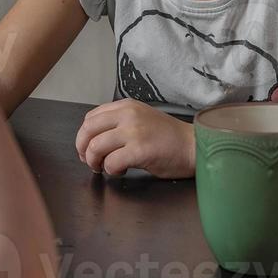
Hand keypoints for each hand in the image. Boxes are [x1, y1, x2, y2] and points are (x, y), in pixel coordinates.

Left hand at [74, 99, 194, 179]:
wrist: (194, 146)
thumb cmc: (169, 138)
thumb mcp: (141, 119)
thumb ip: (119, 122)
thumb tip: (94, 138)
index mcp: (126, 106)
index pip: (91, 118)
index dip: (84, 135)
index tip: (86, 148)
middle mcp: (127, 115)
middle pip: (88, 130)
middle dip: (82, 148)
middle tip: (89, 161)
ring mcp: (133, 132)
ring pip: (95, 146)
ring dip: (95, 161)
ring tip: (104, 168)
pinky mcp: (140, 150)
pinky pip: (111, 162)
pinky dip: (111, 170)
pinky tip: (121, 171)